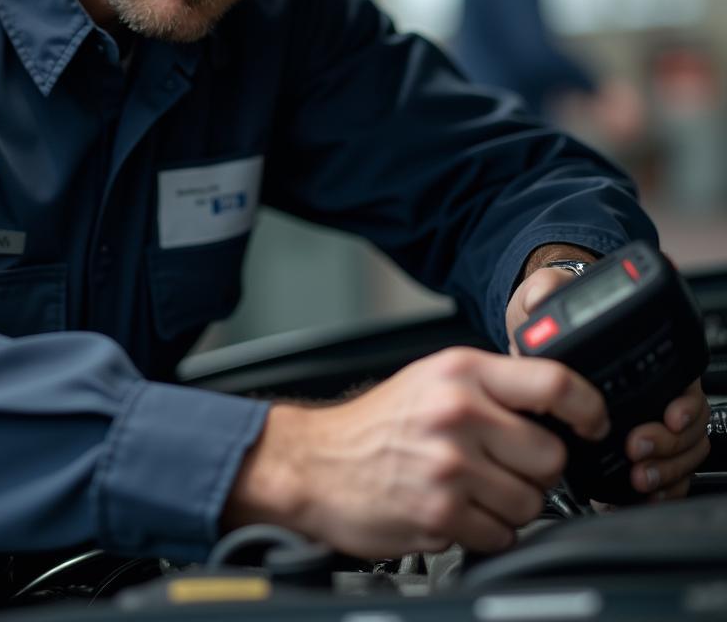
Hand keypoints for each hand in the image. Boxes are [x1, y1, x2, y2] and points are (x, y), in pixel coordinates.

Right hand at [223, 346, 608, 558]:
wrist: (314, 462)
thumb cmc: (373, 424)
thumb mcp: (429, 379)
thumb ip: (488, 386)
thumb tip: (555, 406)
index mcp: (460, 372)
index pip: (554, 383)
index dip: (589, 408)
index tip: (592, 424)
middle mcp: (458, 413)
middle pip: (551, 454)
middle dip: (535, 468)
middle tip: (503, 465)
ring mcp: (451, 465)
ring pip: (531, 501)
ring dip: (511, 504)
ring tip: (471, 488)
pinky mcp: (441, 513)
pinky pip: (501, 534)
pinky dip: (485, 530)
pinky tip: (454, 509)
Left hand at [508, 263, 710, 504]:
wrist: (532, 339)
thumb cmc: (547, 315)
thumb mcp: (543, 295)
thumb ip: (545, 290)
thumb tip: (542, 297)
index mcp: (645, 353)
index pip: (684, 382)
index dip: (684, 405)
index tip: (669, 417)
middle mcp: (654, 387)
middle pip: (687, 424)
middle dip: (669, 443)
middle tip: (637, 448)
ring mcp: (645, 417)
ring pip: (680, 452)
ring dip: (665, 468)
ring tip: (638, 476)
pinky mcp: (628, 444)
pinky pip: (662, 472)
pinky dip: (657, 486)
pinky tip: (638, 491)